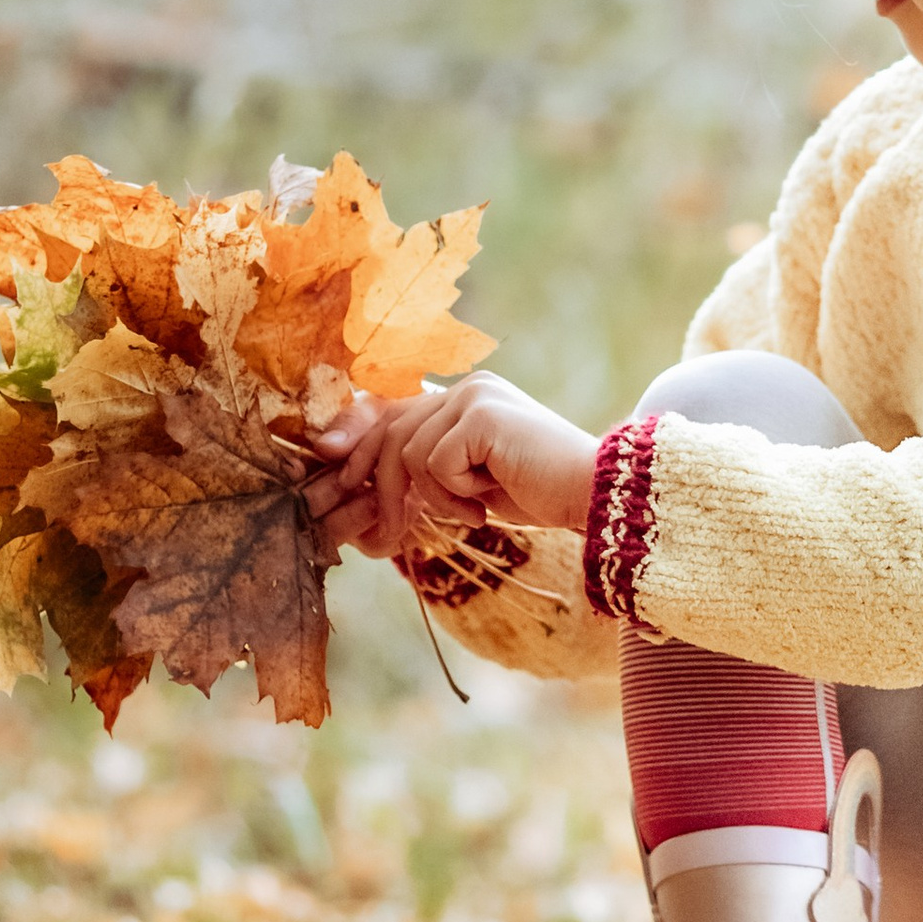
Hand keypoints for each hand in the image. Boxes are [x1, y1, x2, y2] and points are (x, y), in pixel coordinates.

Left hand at [299, 373, 598, 563]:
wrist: (592, 496)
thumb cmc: (539, 495)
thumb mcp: (470, 483)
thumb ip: (427, 469)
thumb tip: (359, 477)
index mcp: (465, 397)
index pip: (392, 410)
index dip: (355, 437)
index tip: (329, 462)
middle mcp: (467, 387)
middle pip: (392, 432)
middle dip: (381, 488)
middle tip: (389, 535)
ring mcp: (474, 396)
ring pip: (409, 453)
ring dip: (436, 498)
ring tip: (473, 512)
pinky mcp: (482, 414)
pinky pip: (435, 462)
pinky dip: (454, 496)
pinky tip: (486, 505)